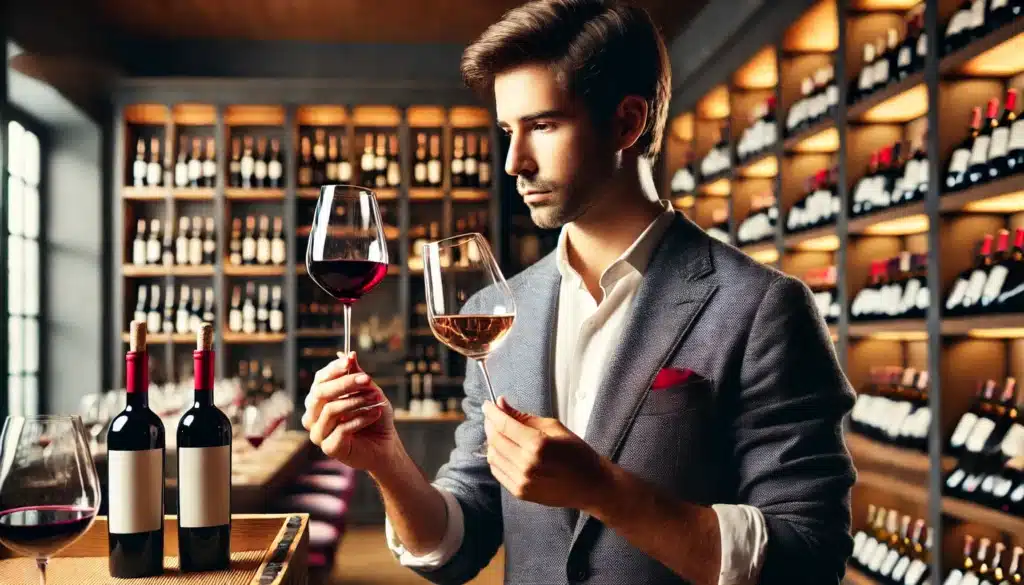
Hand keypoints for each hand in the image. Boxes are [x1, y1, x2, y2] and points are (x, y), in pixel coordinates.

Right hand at [302, 352, 398, 472]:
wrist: (385, 446)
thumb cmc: (375, 416)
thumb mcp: (369, 392)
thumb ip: (357, 375)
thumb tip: (349, 354)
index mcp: (319, 400)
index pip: (320, 380)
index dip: (334, 369)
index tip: (350, 360)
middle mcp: (313, 415)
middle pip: (321, 393)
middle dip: (345, 383)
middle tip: (367, 379)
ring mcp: (319, 433)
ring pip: (331, 410)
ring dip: (356, 401)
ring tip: (376, 398)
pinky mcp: (329, 447)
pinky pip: (341, 428)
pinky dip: (361, 418)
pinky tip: (375, 413)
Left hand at [483, 396, 611, 512]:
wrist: (591, 485)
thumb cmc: (577, 453)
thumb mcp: (554, 427)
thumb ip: (524, 417)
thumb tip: (502, 404)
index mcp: (538, 444)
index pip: (504, 425)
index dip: (492, 412)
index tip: (487, 404)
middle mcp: (526, 464)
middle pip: (495, 440)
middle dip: (490, 424)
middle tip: (493, 416)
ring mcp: (522, 481)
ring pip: (493, 456)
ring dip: (492, 441)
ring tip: (499, 432)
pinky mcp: (520, 492)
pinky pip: (498, 471)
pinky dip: (496, 458)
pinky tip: (504, 450)